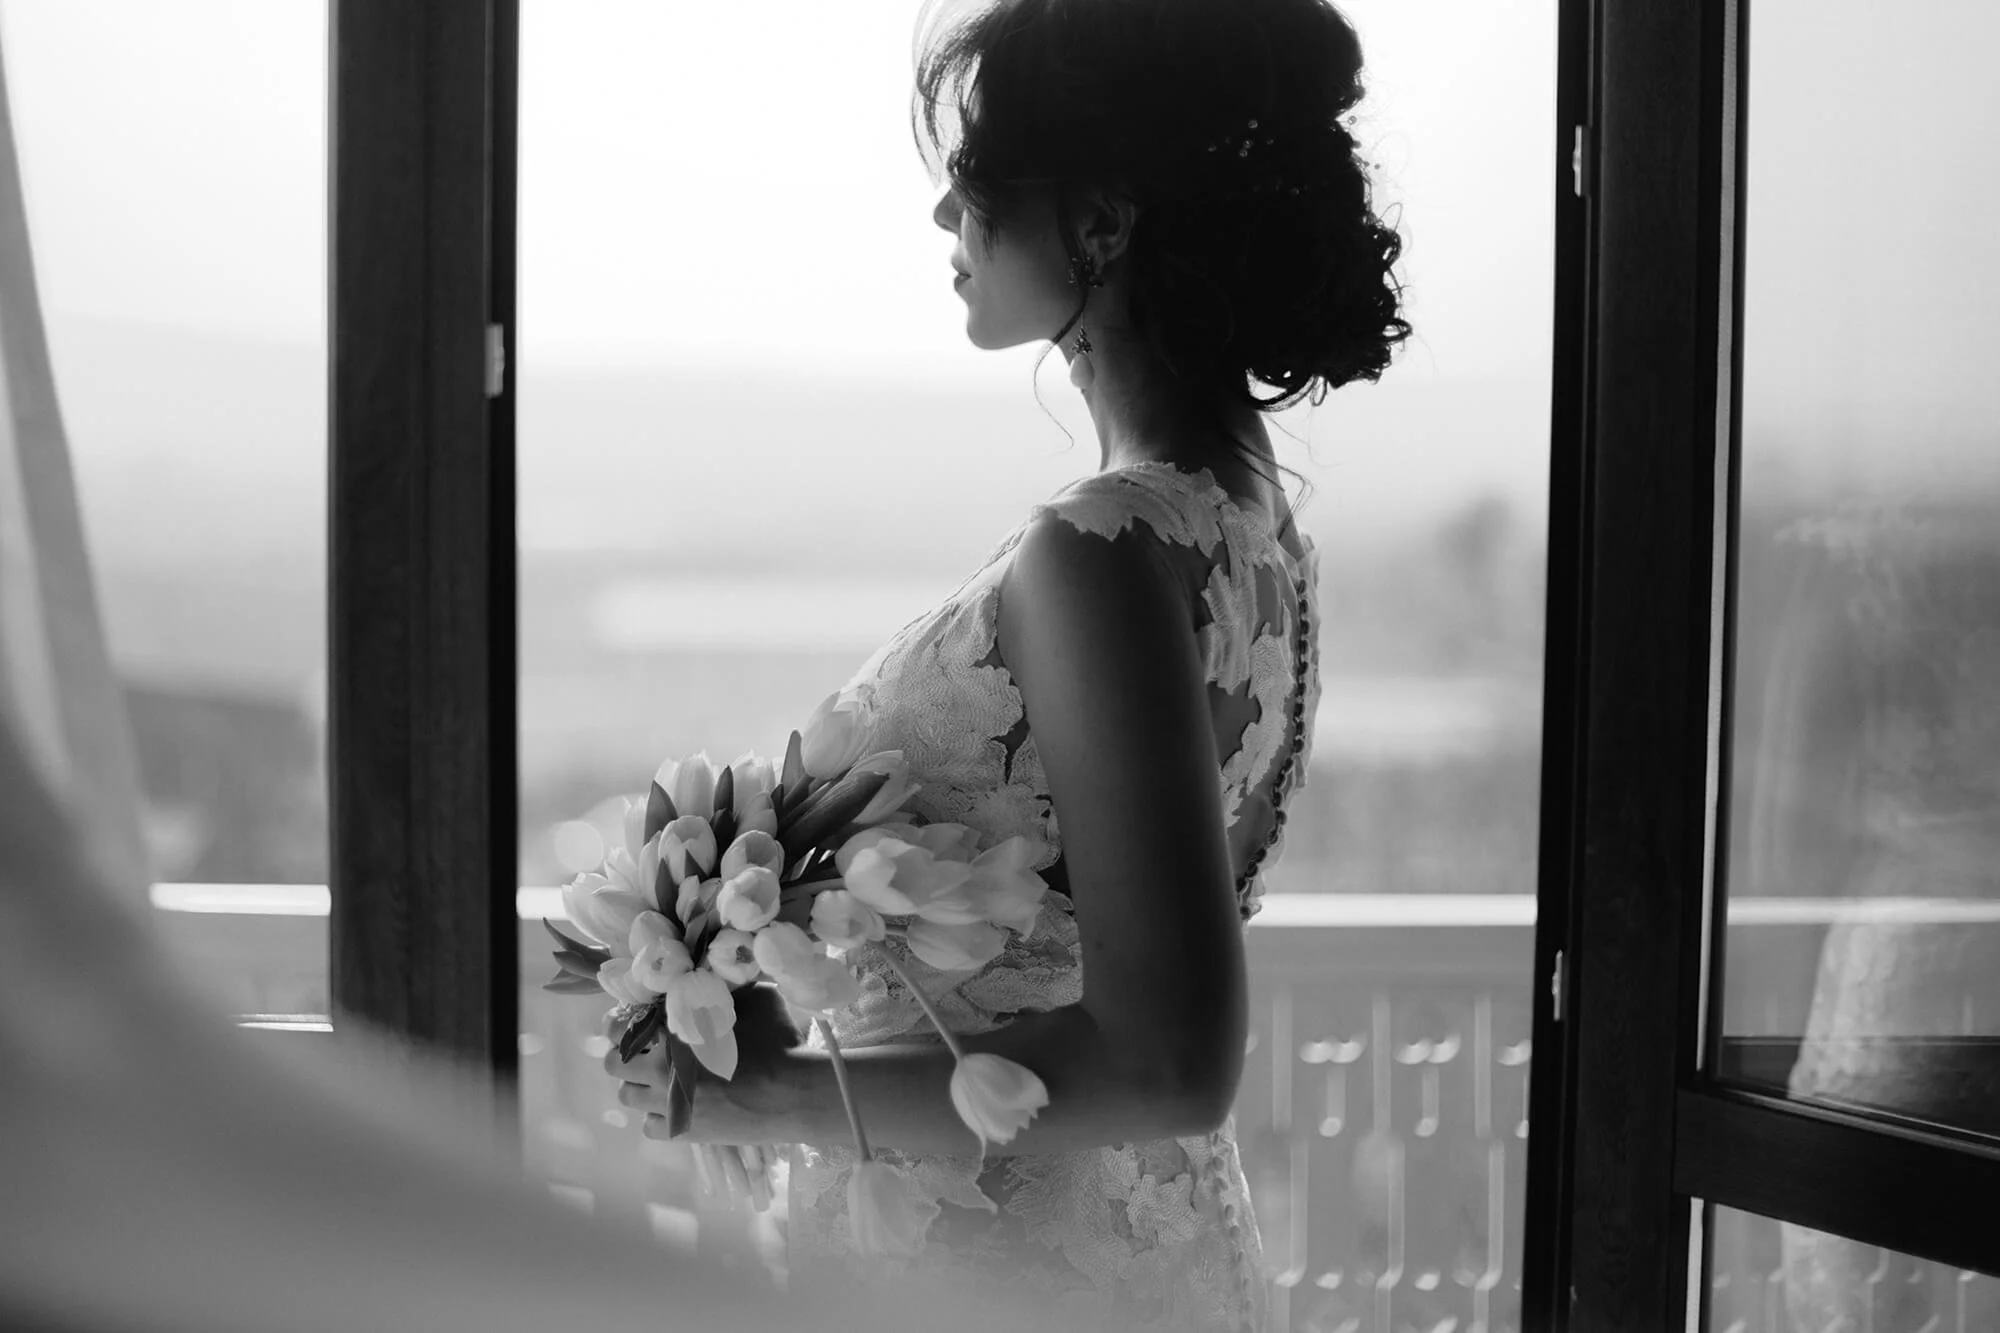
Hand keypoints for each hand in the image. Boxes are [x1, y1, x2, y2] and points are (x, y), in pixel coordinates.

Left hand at [602, 988, 804, 1210]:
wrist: (795, 1094)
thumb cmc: (778, 1041)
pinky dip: (657, 1115)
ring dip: (638, 1083)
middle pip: (614, 1063)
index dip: (623, 1019)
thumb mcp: (755, 998)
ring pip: (627, 1096)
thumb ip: (725, 989)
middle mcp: (663, 1070)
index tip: (633, 1017)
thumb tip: (711, 978)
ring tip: (659, 1077)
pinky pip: (650, 1126)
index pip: (623, 1025)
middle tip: (644, 1048)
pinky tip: (678, 1104)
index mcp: (675, 1034)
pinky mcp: (685, 1131)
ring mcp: (671, 1104)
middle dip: (624, 1052)